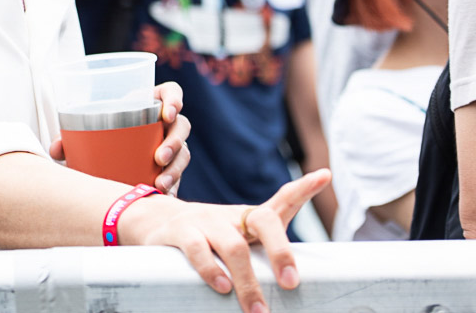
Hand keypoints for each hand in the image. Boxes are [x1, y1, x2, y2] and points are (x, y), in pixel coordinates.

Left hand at [48, 82, 188, 194]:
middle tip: (159, 158)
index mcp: (148, 102)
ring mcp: (171, 145)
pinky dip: (173, 187)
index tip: (167, 113)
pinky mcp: (171, 167)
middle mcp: (164, 123)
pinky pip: (178, 176)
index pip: (171, 93)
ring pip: (183, 154)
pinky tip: (164, 197)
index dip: (174, 99)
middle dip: (174, 142)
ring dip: (175, 169)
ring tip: (160, 184)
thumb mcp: (87, 130)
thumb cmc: (99, 132)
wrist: (105, 155)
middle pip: (181, 126)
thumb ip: (69, 137)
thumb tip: (55, 149)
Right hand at [127, 169, 330, 312]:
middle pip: (264, 221)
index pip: (280, 200)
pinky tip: (222, 287)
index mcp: (248, 218)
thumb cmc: (206, 236)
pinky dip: (211, 270)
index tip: (324, 176)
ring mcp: (205, 220)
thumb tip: (296, 272)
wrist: (152, 221)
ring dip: (248, 282)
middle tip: (291, 283)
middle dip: (282, 252)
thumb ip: (263, 248)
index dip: (302, 189)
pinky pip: (197, 249)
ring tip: (258, 310)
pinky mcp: (179, 232)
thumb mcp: (236, 236)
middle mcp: (230, 215)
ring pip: (233, 246)